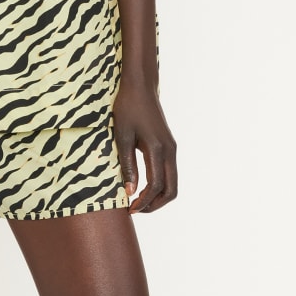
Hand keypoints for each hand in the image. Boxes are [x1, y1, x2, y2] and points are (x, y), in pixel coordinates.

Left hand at [112, 80, 177, 213]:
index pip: (155, 186)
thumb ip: (127, 165)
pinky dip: (160, 185)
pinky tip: (143, 185)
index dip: (143, 202)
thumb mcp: (122, 136)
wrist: (140, 86)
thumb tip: (130, 191)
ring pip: (172, 183)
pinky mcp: (169, 145)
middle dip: (155, 205)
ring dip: (158, 196)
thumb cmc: (128, 107)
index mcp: (158, 149)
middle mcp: (170, 151)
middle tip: (136, 209)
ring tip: (139, 200)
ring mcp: (171, 148)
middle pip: (171, 190)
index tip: (129, 208)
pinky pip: (169, 172)